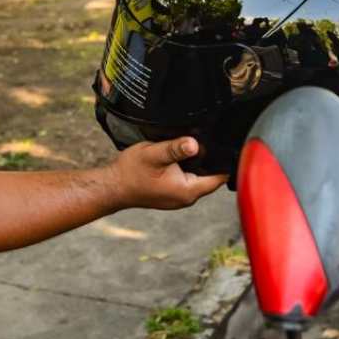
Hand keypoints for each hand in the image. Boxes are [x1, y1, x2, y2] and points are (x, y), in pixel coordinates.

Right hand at [111, 137, 226, 209]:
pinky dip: (188, 168)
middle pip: (212, 176)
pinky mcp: (173, 194)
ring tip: (194, 147)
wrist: (113, 186)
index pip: (220, 176)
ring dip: (198, 163)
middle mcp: (187, 198)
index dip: (225, 159)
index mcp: (188, 191)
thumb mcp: (154, 154)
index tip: (225, 143)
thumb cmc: (130, 172)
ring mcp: (180, 197)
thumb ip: (175, 148)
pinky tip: (181, 157)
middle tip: (208, 140)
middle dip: (211, 159)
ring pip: (200, 177)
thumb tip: (194, 144)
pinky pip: (189, 179)